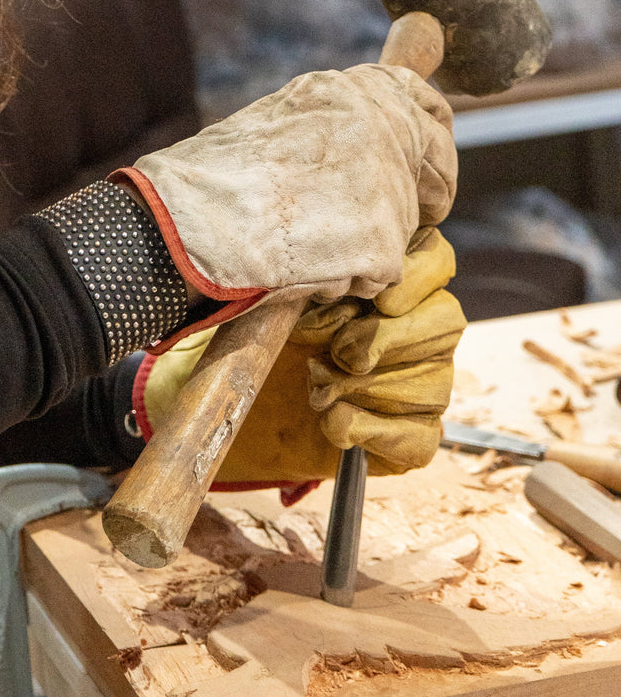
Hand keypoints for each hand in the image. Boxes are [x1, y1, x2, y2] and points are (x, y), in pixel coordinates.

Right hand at [111, 65, 455, 348]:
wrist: (184, 223)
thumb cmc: (209, 182)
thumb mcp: (273, 127)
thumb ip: (327, 131)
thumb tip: (360, 155)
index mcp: (349, 91)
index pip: (424, 105)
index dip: (430, 138)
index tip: (425, 166)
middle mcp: (379, 128)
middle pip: (425, 170)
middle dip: (407, 199)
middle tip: (373, 225)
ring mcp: (385, 187)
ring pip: (401, 226)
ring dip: (364, 242)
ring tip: (305, 244)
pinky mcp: (381, 244)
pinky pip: (382, 272)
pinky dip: (349, 280)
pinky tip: (305, 269)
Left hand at [133, 227, 465, 486]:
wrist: (249, 398)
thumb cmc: (273, 328)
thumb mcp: (283, 294)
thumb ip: (312, 275)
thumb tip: (325, 272)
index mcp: (397, 277)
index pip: (437, 260)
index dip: (418, 276)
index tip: (378, 296)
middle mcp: (425, 326)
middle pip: (447, 321)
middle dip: (386, 337)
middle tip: (338, 350)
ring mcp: (427, 380)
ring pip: (432, 381)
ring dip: (365, 387)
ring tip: (316, 384)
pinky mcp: (413, 432)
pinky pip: (419, 436)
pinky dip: (368, 430)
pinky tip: (331, 421)